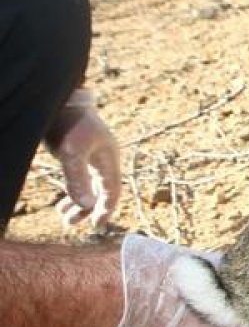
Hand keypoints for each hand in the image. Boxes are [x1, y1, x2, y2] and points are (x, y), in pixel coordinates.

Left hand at [44, 89, 120, 226]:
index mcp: (109, 158)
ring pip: (90, 187)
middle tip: (70, 224)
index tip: (96, 226)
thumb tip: (86, 206)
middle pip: (101, 191)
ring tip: (64, 217)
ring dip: (78, 203)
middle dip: (88, 209)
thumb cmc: (68, 124)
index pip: (113, 190)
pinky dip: (73, 192)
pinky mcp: (79, 154)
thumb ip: (78, 179)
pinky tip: (63, 201)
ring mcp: (92, 156)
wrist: (58, 100)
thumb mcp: (71, 152)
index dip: (106, 209)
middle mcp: (104, 159)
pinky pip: (81, 180)